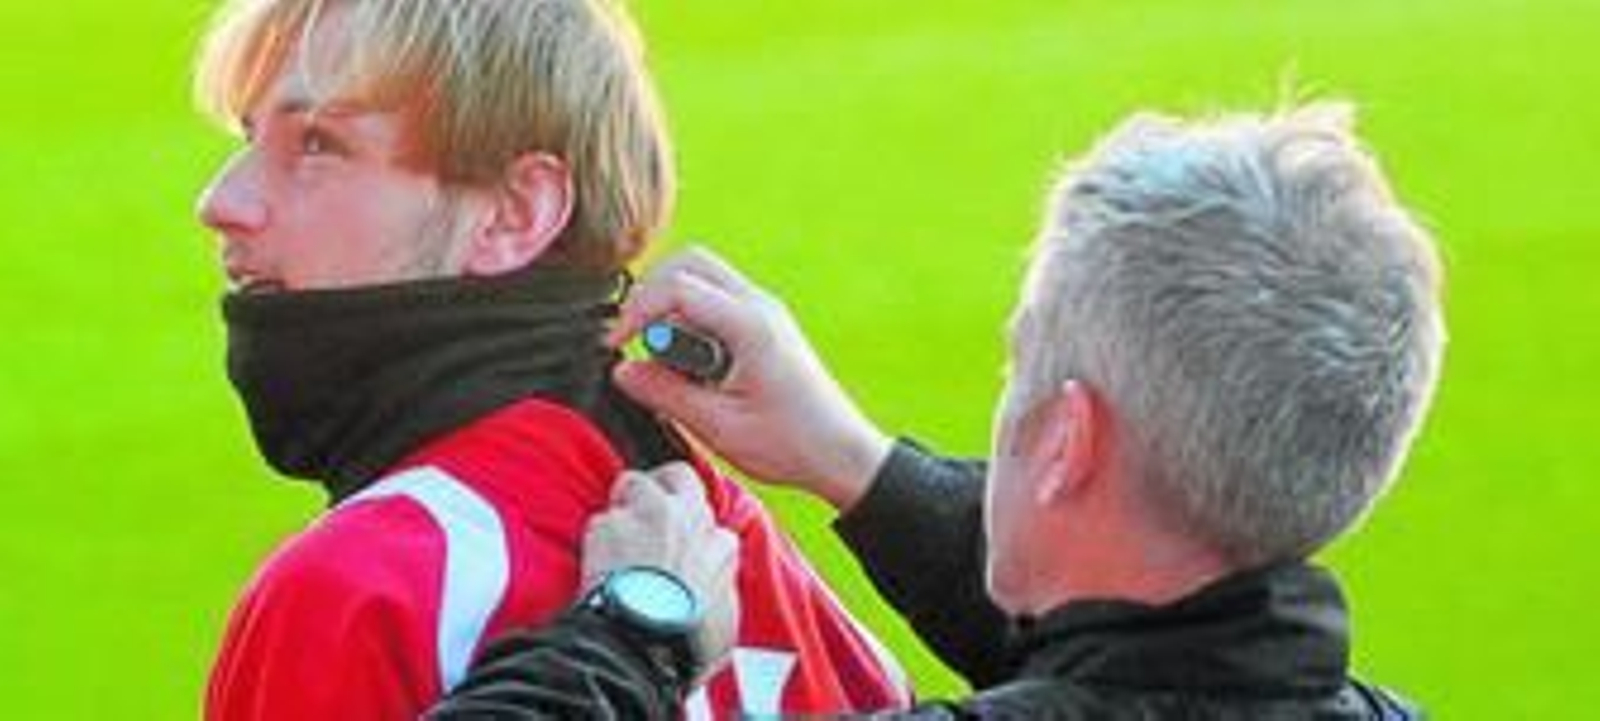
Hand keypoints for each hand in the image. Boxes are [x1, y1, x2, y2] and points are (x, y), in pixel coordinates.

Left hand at [582, 463, 738, 680]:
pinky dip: (598, 537)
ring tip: (617, 529)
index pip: (709, 517)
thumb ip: (720, 589)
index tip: (680, 540)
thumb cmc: (685, 639)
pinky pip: (601, 519)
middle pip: (678, 474)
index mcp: (719, 543)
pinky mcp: (608, 523)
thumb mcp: (724, 621)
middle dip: (663, 482)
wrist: (643, 641)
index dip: (692, 527)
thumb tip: (715, 586)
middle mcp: (687, 517)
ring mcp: (646, 514)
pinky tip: (596, 560)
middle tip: (648, 502)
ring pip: (633, 482)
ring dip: (625, 501)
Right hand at [607, 247, 892, 510]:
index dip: (636, 311)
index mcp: (751, 325)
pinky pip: (716, 301)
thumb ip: (666, 394)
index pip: (677, 287)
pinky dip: (692, 321)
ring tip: (674, 364)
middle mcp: (760, 306)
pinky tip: (695, 367)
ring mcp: (764, 312)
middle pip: (689, 262)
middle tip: (636, 339)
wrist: (842, 454)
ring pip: (702, 278)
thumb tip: (623, 370)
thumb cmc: (793, 444)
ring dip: (673, 309)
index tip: (617, 345)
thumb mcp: (719, 427)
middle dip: (651, 294)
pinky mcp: (763, 326)